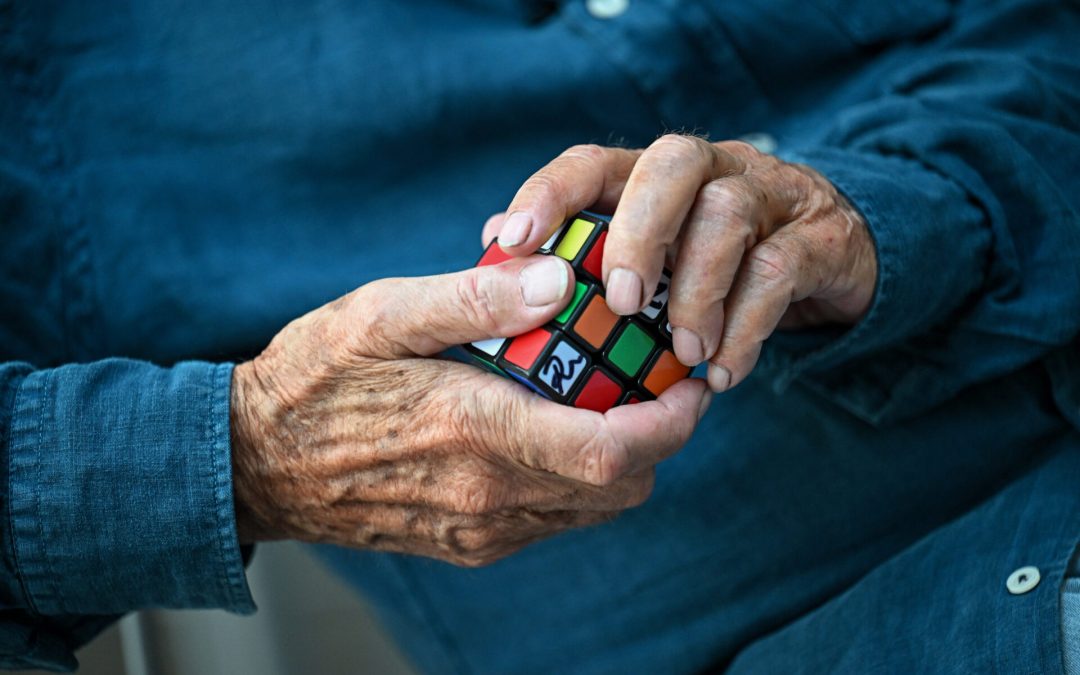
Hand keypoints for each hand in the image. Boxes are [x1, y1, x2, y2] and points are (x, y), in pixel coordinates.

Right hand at [230, 256, 709, 565]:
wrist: (257, 463)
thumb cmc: (315, 377)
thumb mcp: (382, 313)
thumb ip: (474, 298)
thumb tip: (564, 281)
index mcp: (475, 431)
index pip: (613, 450)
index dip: (672, 420)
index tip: (689, 379)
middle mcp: (487, 496)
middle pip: (621, 487)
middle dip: (658, 436)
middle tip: (653, 377)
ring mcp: (479, 530)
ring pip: (593, 508)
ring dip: (620, 458)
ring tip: (607, 397)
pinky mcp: (468, 544)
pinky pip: (554, 519)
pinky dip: (577, 479)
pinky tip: (551, 429)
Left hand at [485, 137, 877, 391]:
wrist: (833, 260)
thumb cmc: (716, 261)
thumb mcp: (651, 253)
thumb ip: (582, 248)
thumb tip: (498, 247)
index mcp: (656, 174)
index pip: (595, 161)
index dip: (550, 193)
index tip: (513, 242)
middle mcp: (715, 169)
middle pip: (673, 161)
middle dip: (639, 232)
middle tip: (621, 300)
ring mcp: (772, 196)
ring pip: (729, 214)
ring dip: (697, 291)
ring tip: (684, 355)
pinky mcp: (819, 238)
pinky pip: (780, 270)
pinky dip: (747, 327)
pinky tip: (723, 372)